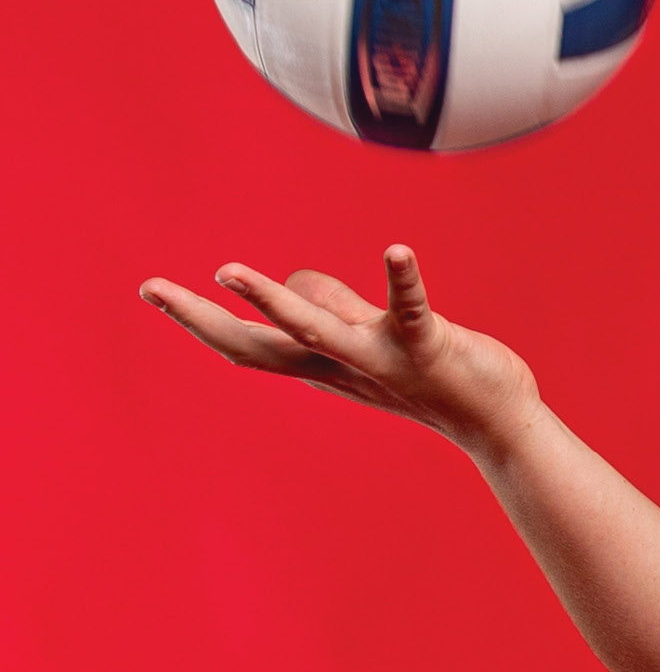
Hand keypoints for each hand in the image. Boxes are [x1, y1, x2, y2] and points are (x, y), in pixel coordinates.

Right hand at [140, 246, 542, 459]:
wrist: (496, 421)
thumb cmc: (433, 374)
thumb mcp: (368, 341)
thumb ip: (333, 309)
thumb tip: (295, 281)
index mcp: (323, 365)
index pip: (248, 344)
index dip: (199, 319)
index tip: (153, 290)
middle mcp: (341, 366)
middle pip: (258, 344)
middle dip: (200, 316)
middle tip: (151, 287)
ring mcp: (380, 359)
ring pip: (315, 331)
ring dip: (272, 300)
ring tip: (230, 270)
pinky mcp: (427, 346)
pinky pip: (409, 309)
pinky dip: (402, 279)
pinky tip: (396, 250)